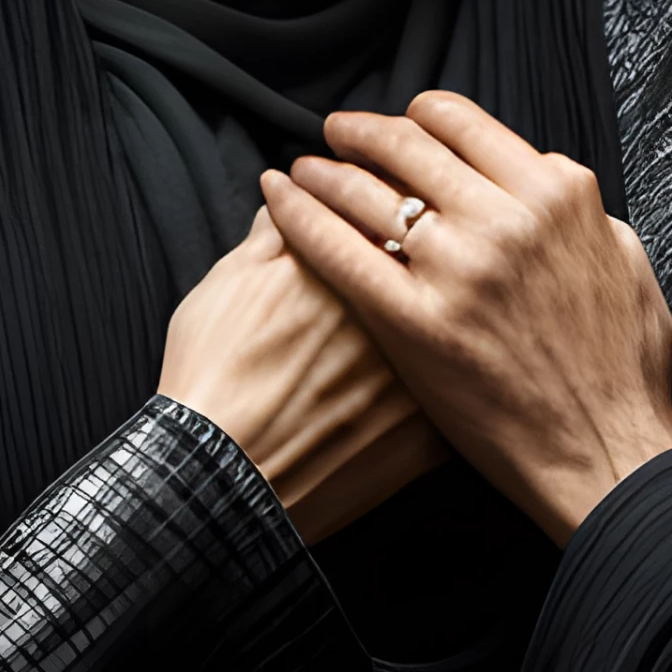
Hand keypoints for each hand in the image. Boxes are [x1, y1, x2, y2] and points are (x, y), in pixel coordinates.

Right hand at [157, 207, 451, 543]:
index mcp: (346, 262)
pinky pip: (460, 390)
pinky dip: (452, 375)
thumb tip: (294, 189)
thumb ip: (276, 226)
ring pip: (457, 321)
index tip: (380, 195)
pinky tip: (441, 370)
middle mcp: (396, 311)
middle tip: (407, 250)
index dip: (387, 193)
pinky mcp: (429, 435)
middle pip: (436, 257)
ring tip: (420, 310)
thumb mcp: (229, 280)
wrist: (217, 481)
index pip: (391, 199)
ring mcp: (420, 376)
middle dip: (426, 245)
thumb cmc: (212, 376)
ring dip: (449, 306)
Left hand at [265, 90, 671, 544]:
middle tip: (335, 133)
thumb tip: (545, 177)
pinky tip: (278, 199)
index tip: (399, 122)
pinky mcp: (415, 321)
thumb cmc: (622, 373)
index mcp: (556, 195)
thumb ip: (580, 213)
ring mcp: (457, 268)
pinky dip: (300, 215)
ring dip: (326, 169)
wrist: (605, 454)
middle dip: (363, 133)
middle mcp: (505, 218)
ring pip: (369, 191)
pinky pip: (341, 250)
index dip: (418, 116)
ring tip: (302, 168)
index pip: (463, 123)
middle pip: (408, 147)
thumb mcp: (625, 263)